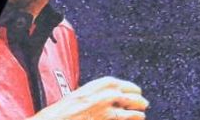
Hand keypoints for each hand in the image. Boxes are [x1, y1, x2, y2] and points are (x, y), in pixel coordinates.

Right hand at [30, 77, 148, 119]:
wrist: (58, 119)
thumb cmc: (67, 107)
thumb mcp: (86, 91)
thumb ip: (102, 90)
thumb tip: (117, 94)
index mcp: (104, 83)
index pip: (130, 87)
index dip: (133, 92)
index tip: (136, 95)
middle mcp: (110, 94)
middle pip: (137, 98)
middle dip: (139, 103)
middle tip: (142, 105)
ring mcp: (111, 110)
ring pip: (136, 112)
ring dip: (138, 114)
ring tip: (140, 115)